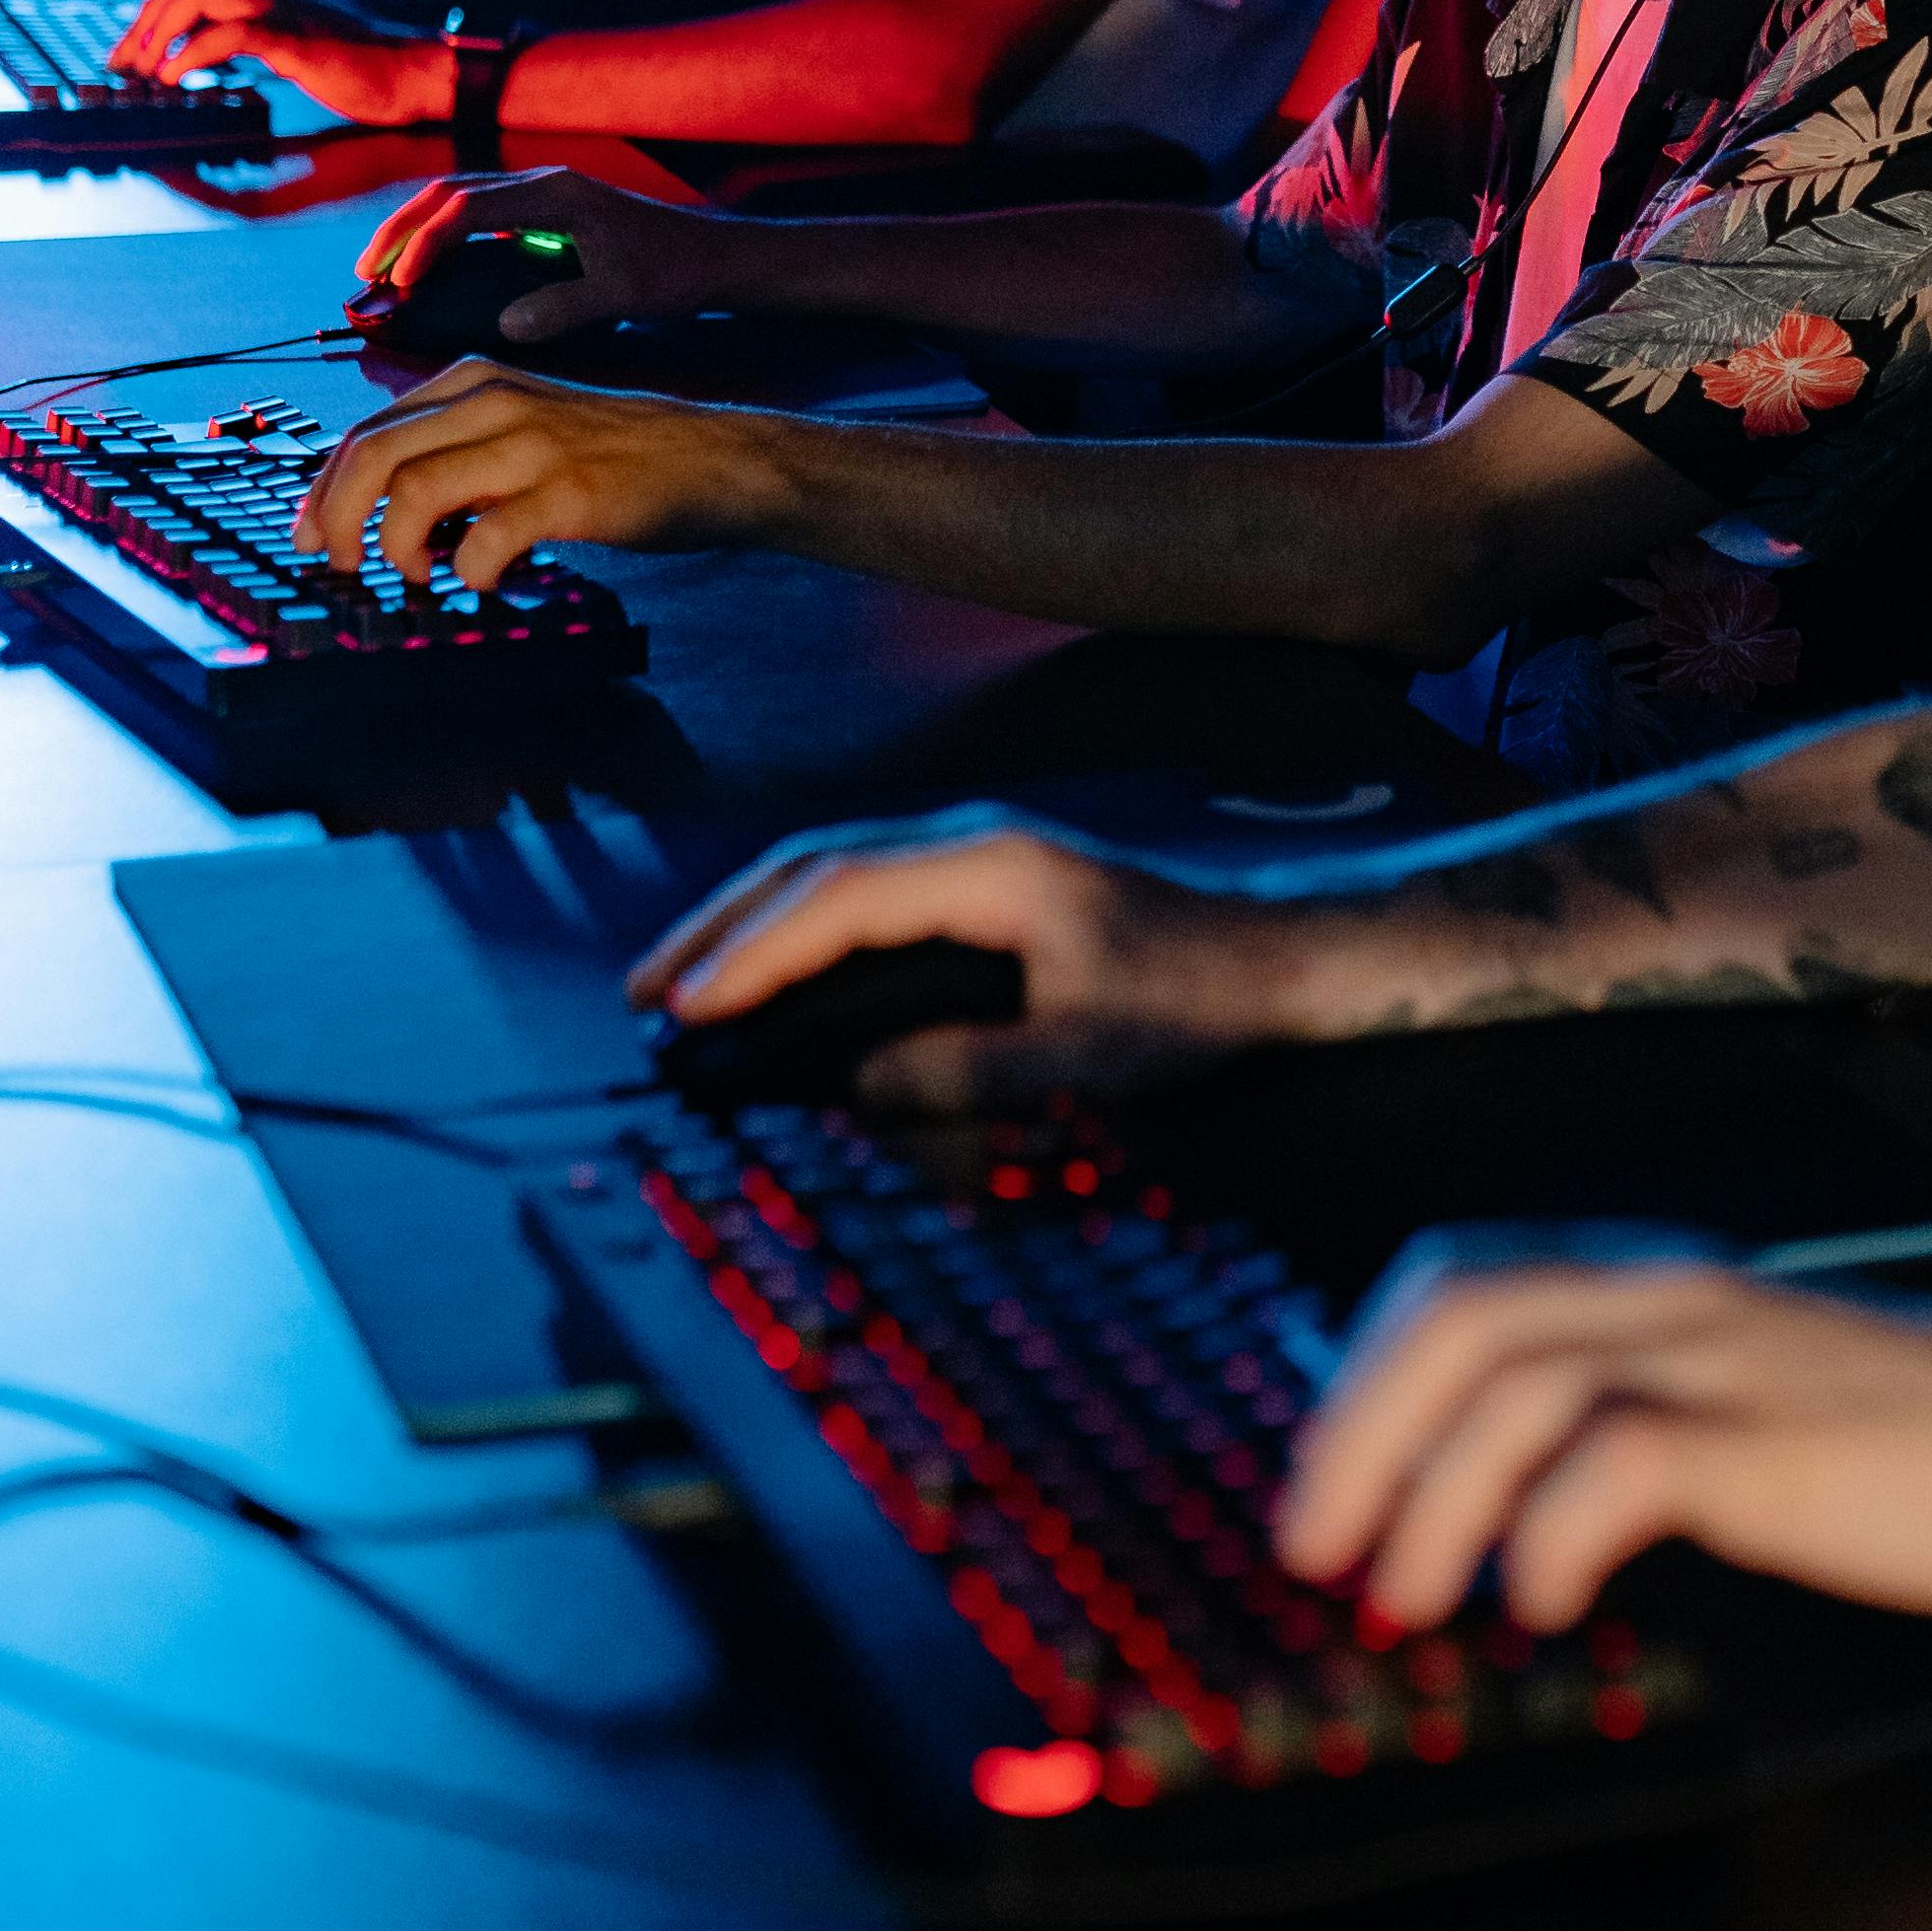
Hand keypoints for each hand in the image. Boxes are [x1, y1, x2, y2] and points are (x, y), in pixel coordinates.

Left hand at [99, 0, 445, 121]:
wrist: (411, 73)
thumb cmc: (357, 67)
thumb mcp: (287, 53)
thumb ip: (246, 47)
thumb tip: (196, 63)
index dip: (146, 19)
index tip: (127, 59)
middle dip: (141, 26)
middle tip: (125, 70)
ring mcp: (280, 10)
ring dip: (159, 33)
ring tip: (147, 73)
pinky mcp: (296, 39)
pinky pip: (233, 34)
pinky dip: (194, 53)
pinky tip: (177, 79)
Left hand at [300, 366, 784, 588]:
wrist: (715, 459)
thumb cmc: (618, 453)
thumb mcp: (527, 424)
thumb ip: (462, 447)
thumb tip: (388, 504)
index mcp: (476, 382)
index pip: (370, 429)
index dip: (326, 488)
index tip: (312, 534)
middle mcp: (496, 401)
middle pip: (375, 454)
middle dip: (337, 518)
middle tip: (340, 564)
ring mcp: (532, 444)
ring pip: (415, 490)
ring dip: (395, 546)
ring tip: (414, 575)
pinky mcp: (569, 492)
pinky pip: (487, 539)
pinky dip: (467, 571)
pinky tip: (481, 582)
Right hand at [351, 165, 772, 344]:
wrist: (716, 257)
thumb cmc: (675, 272)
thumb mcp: (624, 294)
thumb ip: (564, 308)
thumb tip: (506, 325)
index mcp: (555, 195)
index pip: (469, 208)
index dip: (426, 243)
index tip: (401, 282)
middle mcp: (543, 185)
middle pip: (451, 192)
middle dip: (403, 228)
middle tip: (367, 272)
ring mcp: (544, 196)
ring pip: (461, 198)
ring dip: (418, 228)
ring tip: (384, 269)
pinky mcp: (547, 214)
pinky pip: (480, 213)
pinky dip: (445, 235)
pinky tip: (431, 267)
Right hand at [628, 810, 1356, 1104]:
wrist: (1286, 956)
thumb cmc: (1202, 998)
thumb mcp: (1090, 1052)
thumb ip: (973, 1069)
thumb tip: (863, 1084)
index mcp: (988, 871)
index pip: (838, 900)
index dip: (754, 955)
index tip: (689, 1008)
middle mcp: (974, 845)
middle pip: (814, 866)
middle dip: (722, 926)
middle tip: (645, 992)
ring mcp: (981, 857)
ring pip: (836, 869)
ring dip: (755, 919)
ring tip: (684, 977)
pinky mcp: (992, 882)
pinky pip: (869, 886)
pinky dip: (805, 921)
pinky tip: (779, 964)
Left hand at [1278, 1251, 1931, 1639]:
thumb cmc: (1915, 1444)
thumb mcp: (1750, 1388)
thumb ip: (1637, 1403)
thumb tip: (1501, 1486)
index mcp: (1662, 1281)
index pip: (1458, 1277)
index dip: (1364, 1372)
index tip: (1325, 1475)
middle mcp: (1675, 1295)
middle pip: (1456, 1318)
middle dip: (1356, 1432)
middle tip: (1315, 1547)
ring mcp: (1722, 1361)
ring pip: (1514, 1386)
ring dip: (1429, 1499)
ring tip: (1404, 1597)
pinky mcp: (1769, 1443)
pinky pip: (1616, 1464)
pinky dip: (1547, 1533)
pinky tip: (1540, 1599)